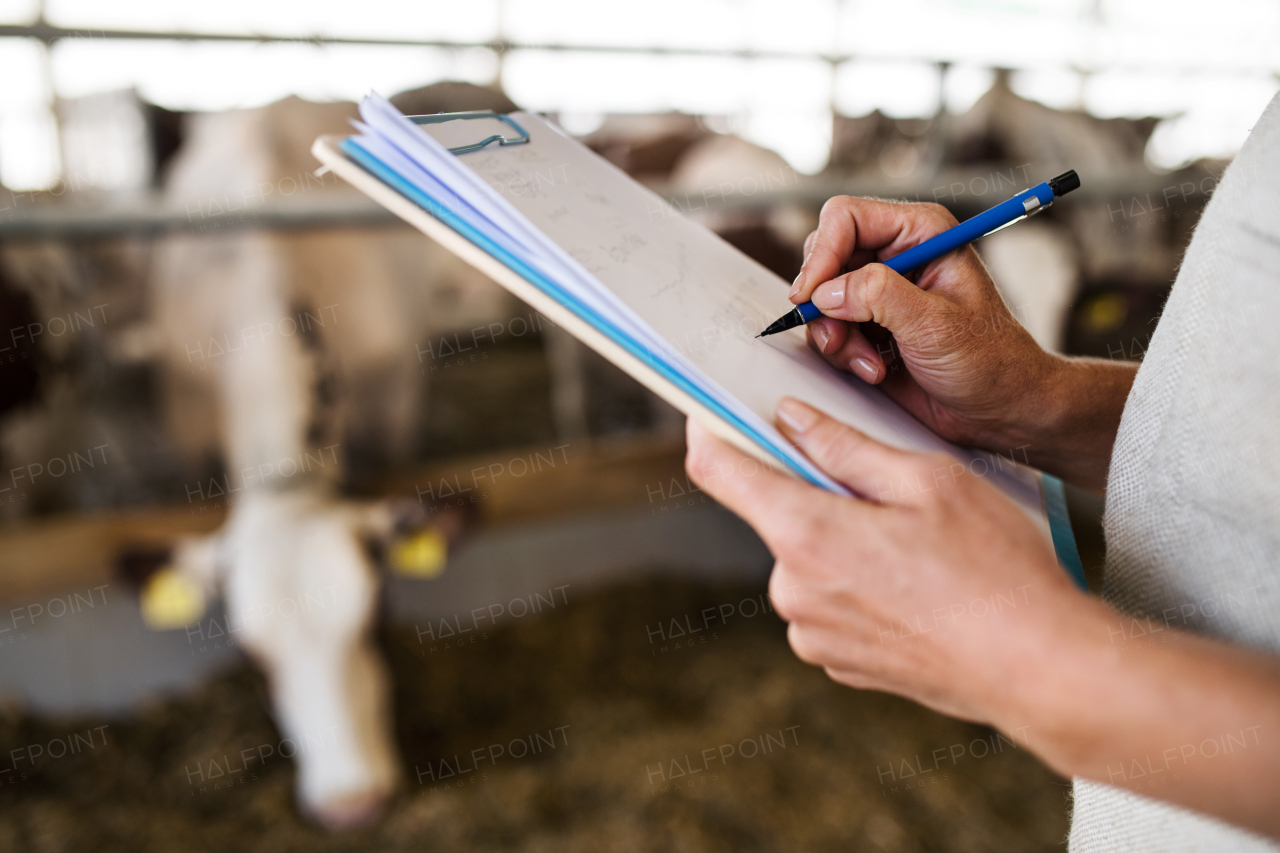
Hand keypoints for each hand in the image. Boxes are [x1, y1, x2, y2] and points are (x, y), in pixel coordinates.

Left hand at [685, 400, 1279, 839]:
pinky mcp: (837, 662)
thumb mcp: (925, 479)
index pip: (718, 470)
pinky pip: (829, 603)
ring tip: (918, 549)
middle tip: (888, 490)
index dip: (708, 430)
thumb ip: (844, 447)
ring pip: (808, 560)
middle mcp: (791, 590)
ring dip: (843, 542)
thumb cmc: (992, 567)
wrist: (1038, 670)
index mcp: (804, 534)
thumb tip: (789, 418)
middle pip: (778, 515)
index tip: (712, 407)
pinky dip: (858, 585)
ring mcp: (811, 633)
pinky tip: (917, 589)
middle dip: (818, 493)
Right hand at [789, 195, 1135, 491]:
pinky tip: (876, 369)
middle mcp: (896, 254)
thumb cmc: (989, 361)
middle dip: (826, 304)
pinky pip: (827, 328)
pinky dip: (842, 353)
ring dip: (836, 336)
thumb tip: (825, 291)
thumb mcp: (936, 325)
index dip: (822, 255)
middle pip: (825, 256)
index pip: (846, 218)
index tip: (811, 296)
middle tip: (842, 337)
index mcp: (921, 232)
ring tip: (871, 362)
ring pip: (820, 298)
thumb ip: (879, 297)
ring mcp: (879, 291)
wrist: (998, 408)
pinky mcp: (868, 324)